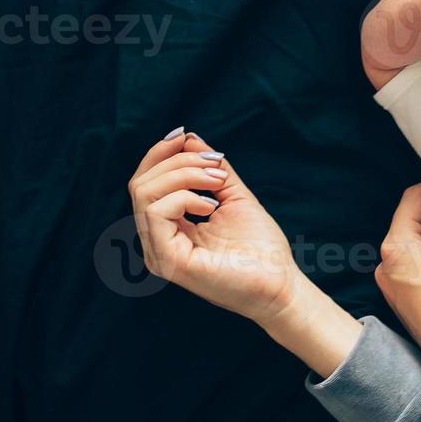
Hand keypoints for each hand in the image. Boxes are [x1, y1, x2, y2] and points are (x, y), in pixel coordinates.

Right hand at [128, 130, 303, 325]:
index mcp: (167, 229)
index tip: (186, 136)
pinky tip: (211, 205)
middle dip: (178, 162)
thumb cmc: (260, 248)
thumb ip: (210, 170)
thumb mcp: (233, 196)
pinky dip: (184, 197)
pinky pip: (156, 212)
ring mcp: (158, 253)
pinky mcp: (168, 261)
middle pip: (140, 183)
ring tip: (218, 182)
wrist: (280, 285)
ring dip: (184, 174)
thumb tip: (187, 138)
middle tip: (216, 167)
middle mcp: (156, 241)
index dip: (160, 153)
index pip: (144, 182)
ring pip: (144, 193)